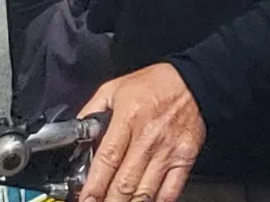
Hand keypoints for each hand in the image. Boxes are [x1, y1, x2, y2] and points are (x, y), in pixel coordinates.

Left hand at [76, 64, 205, 201]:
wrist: (194, 80)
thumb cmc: (154, 84)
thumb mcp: (114, 89)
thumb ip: (91, 111)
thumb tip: (74, 134)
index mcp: (128, 118)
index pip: (107, 160)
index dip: (94, 186)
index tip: (86, 200)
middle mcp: (148, 138)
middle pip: (124, 183)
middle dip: (108, 201)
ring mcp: (168, 151)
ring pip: (145, 192)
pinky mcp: (185, 158)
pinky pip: (170, 191)